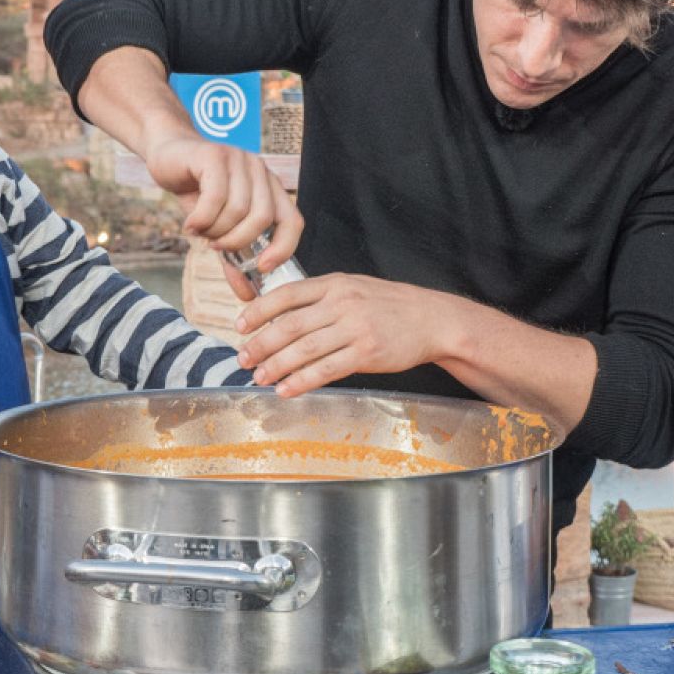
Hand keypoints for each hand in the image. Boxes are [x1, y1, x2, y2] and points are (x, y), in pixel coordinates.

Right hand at [143, 132, 301, 267]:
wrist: (167, 154)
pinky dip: (201, 219)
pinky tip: (190, 224)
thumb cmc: (196, 191)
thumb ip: (234, 258)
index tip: (262, 267)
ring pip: (238, 209)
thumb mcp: (218, 228)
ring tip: (200, 230)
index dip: (283, 248)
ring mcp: (238, 159)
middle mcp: (259, 171)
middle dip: (237, 241)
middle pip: (263, 218)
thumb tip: (248, 296)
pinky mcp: (214, 155)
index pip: (293, 220)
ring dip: (215, 230)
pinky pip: (215, 198)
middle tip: (215, 246)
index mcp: (269, 187)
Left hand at [236, 274, 450, 396]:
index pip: (287, 294)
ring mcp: (355, 328)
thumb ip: (321, 298)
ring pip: (304, 349)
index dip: (259, 310)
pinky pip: (326, 369)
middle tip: (243, 358)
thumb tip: (281, 317)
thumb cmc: (389, 305)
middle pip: (290, 325)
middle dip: (261, 344)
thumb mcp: (354, 288)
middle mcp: (342, 304)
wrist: (432, 319)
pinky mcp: (366, 352)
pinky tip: (286, 389)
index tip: (241, 326)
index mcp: (335, 284)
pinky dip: (302, 381)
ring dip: (276, 366)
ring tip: (259, 377)